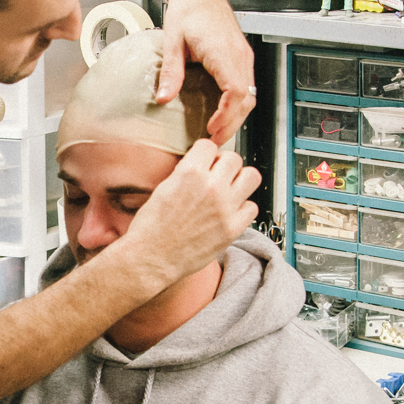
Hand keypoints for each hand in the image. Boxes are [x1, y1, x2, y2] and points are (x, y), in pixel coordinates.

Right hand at [118, 140, 259, 283]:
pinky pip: (252, 208)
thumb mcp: (163, 188)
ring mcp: (225, 208)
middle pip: (234, 158)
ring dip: (240, 180)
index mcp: (190, 173)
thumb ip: (186, 173)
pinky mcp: (233, 229)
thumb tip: (201, 166)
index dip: (205, 153)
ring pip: (251, 177)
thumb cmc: (151, 228)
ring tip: (230, 189)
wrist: (150, 258)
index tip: (205, 160)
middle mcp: (211, 187)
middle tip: (218, 175)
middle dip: (224, 164)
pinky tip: (230, 212)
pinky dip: (243, 208)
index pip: (209, 145)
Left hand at [157, 0, 255, 145]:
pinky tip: (222, 114)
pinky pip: (246, 87)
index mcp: (224, 52)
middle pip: (246, 100)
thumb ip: (171, 72)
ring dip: (235, 117)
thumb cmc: (189, 10)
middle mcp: (240, 56)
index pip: (236, 92)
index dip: (226, 115)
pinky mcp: (242, 59)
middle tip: (212, 140)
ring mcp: (244, 58)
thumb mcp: (173, 41)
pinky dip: (237, 105)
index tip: (211, 129)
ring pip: (250, 96)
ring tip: (216, 132)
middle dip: (231, 124)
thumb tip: (163, 98)